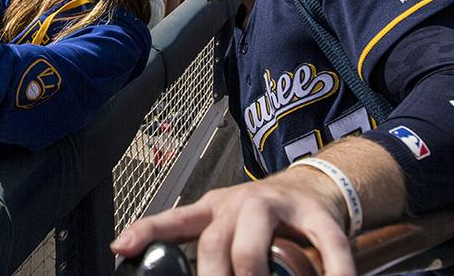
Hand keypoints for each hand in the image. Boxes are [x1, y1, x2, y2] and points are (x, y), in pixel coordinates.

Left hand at [111, 167, 354, 275]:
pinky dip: (331, 270)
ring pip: (253, 242)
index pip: (175, 219)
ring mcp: (279, 207)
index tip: (122, 248)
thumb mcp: (226, 222)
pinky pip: (324, 244)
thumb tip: (151, 262)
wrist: (315, 186)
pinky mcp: (317, 215)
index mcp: (215, 208)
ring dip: (249, 273)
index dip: (146, 231)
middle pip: (213, 241)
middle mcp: (242, 204)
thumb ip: (199, 246)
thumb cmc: (265, 215)